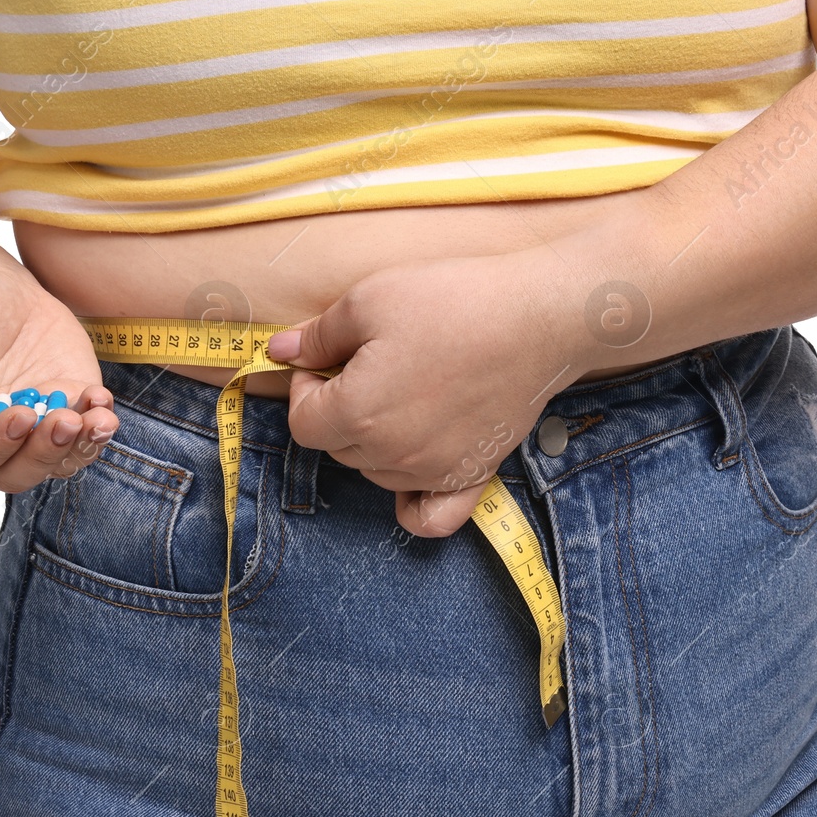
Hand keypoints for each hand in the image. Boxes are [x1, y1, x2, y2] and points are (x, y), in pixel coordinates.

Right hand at [0, 260, 119, 491]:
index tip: (21, 416)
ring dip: (80, 447)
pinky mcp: (66, 411)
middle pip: (15, 473)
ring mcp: (32, 430)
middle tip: (65, 421)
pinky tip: (102, 401)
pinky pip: (85, 435)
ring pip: (57, 462)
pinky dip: (98, 426)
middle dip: (43, 454)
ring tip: (98, 418)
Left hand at [267, 251, 582, 537]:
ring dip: (374, 442)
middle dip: (340, 409)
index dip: (307, 388)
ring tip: (405, 393)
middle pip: (337, 448)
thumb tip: (278, 353)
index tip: (328, 360)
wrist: (538, 318)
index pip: (302, 421)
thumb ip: (316, 336)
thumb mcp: (369, 300)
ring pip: (376, 472)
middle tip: (370, 367)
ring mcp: (432, 472)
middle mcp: (391, 455)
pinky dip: (413, 503)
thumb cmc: (454, 301)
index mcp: (356, 413)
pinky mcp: (471, 476)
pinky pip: (429, 517)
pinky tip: (412, 472)